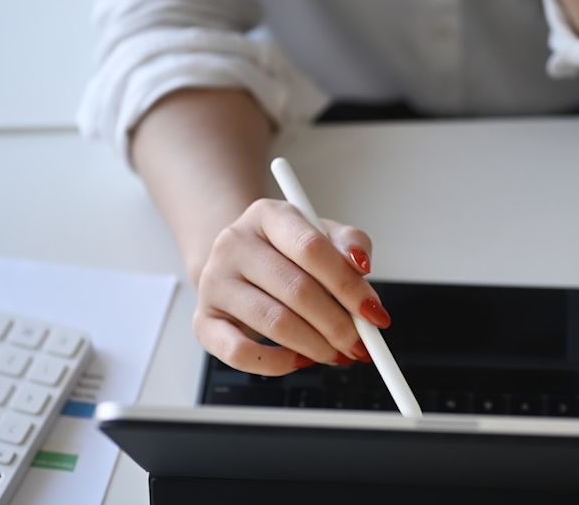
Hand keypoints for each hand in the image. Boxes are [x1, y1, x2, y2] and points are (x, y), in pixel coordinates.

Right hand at [193, 198, 389, 375]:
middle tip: (361, 344)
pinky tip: (300, 360)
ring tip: (337, 353)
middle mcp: (234, 244)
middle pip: (296, 290)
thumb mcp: (322, 234)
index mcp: (267, 215)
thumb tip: (362, 269)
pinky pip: (239, 353)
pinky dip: (278, 364)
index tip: (375, 314)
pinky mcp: (203, 321)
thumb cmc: (287, 252)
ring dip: (316, 346)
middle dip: (339, 325)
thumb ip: (350, 244)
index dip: (348, 285)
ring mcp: (214, 283)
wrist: (238, 263)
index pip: (311, 248)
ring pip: (275, 323)